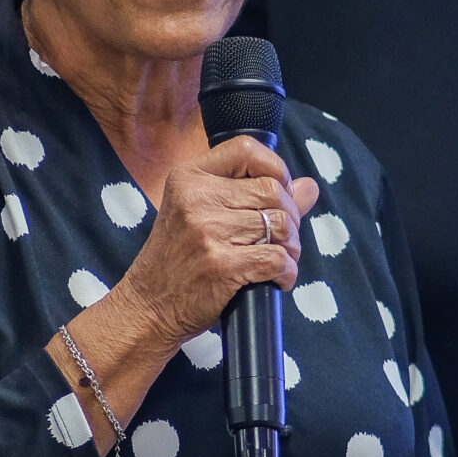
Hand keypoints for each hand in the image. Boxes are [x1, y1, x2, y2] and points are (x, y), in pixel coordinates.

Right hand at [111, 136, 320, 347]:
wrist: (148, 307)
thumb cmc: (178, 261)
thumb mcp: (201, 215)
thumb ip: (254, 196)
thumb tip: (309, 186)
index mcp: (188, 177)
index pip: (246, 149)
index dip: (275, 168)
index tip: (280, 192)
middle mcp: (195, 198)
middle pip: (272, 190)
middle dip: (290, 217)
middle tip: (282, 238)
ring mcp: (207, 231)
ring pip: (280, 225)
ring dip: (291, 247)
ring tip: (279, 259)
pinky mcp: (221, 265)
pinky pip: (278, 258)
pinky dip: (287, 272)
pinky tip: (277, 280)